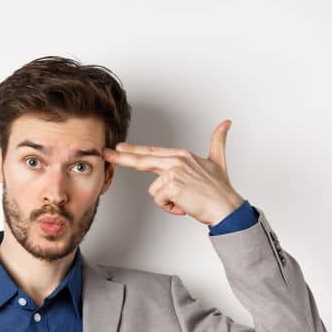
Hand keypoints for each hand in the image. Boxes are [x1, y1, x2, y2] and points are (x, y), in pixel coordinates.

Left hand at [101, 119, 246, 225]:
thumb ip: (218, 141)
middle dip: (121, 158)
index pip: (151, 152)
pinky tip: (184, 205)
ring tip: (185, 199)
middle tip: (105, 154)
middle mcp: (176, 161)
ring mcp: (173, 173)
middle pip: (142, 160)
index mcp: (181, 155)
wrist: (227, 207)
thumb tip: (226, 123)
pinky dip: (171, 208)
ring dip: (167, 201)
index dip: (132, 151)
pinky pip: (160, 201)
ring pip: (154, 191)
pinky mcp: (172, 186)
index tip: (117, 147)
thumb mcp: (217, 160)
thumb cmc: (219, 188)